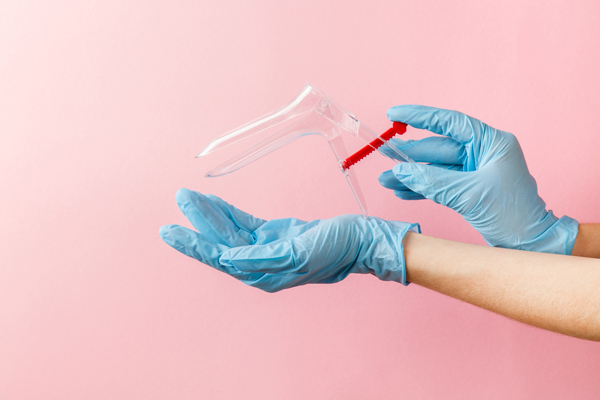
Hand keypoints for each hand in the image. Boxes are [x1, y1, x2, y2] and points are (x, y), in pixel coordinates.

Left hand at [159, 189, 419, 291]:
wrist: (360, 241)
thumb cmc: (335, 250)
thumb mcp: (297, 254)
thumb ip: (262, 258)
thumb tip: (228, 258)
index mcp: (263, 274)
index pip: (220, 257)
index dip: (194, 244)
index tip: (170, 231)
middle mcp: (260, 263)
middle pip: (220, 241)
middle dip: (197, 222)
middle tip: (178, 199)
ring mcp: (266, 248)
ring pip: (230, 230)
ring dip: (210, 213)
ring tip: (187, 196)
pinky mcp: (274, 234)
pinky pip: (244, 222)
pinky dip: (228, 211)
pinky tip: (213, 202)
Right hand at [378, 105, 577, 253]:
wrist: (531, 245)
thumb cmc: (512, 216)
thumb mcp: (469, 195)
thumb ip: (433, 181)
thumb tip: (401, 171)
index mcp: (491, 143)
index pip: (449, 122)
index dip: (420, 116)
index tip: (394, 114)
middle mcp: (483, 153)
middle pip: (438, 147)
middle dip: (409, 154)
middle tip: (382, 153)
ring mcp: (476, 172)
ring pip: (435, 168)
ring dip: (411, 175)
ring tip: (385, 179)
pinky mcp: (470, 189)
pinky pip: (440, 184)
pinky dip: (421, 188)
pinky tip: (401, 191)